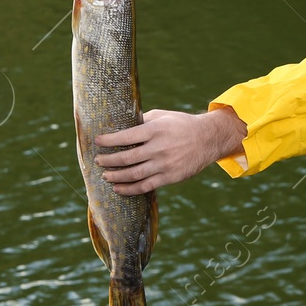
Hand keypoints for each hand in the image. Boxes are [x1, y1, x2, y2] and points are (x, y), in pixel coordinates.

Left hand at [94, 106, 246, 194]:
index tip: (97, 142)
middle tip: (98, 161)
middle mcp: (158, 148)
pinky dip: (129, 189)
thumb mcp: (163, 116)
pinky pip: (145, 186)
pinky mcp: (169, 177)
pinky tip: (118, 189)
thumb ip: (143, 121)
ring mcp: (164, 164)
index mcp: (155, 130)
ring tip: (105, 175)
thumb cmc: (182, 124)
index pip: (126, 137)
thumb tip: (122, 126)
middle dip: (108, 160)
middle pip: (126, 158)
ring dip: (116, 177)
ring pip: (133, 174)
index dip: (108, 140)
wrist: (208, 138)